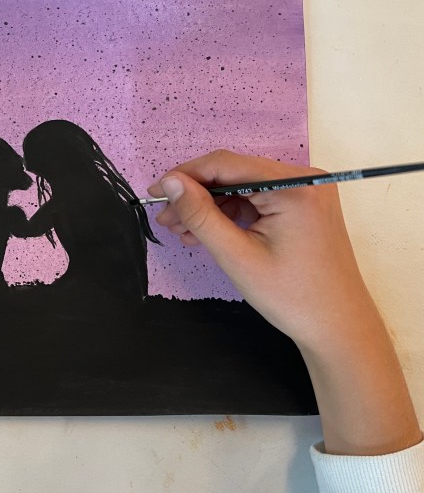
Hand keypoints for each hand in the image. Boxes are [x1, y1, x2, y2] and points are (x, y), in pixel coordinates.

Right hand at [148, 149, 420, 454]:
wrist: (338, 328)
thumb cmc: (291, 296)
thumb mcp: (236, 255)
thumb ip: (200, 214)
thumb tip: (169, 182)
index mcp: (293, 186)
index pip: (226, 164)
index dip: (185, 175)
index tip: (155, 193)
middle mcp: (304, 179)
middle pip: (234, 173)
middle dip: (196, 194)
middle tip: (165, 218)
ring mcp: (306, 192)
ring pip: (243, 187)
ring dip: (210, 206)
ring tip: (181, 230)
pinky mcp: (303, 207)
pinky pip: (258, 200)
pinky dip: (231, 214)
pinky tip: (206, 233)